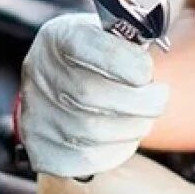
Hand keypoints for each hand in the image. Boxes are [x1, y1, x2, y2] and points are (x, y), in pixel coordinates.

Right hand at [17, 13, 169, 177]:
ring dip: (132, 127)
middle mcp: (39, 74)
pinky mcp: (41, 149)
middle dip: (138, 101)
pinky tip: (123, 135)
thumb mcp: (111, 34)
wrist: (66, 88)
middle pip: (88, 95)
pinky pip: (87, 159)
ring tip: (144, 117)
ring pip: (92, 132)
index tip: (147, 71)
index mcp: (58, 37)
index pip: (83, 45)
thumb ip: (132, 35)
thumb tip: (157, 35)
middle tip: (159, 98)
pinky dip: (116, 150)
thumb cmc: (100, 58)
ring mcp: (35, 114)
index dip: (122, 61)